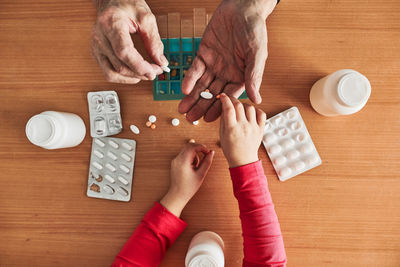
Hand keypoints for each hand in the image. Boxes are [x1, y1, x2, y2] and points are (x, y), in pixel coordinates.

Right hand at [91, 0, 167, 82]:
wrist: (111, 1)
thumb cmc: (126, 5)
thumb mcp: (146, 17)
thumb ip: (154, 40)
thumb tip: (160, 61)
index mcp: (111, 23)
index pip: (124, 51)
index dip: (139, 66)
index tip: (154, 71)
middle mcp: (99, 37)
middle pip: (120, 65)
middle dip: (141, 72)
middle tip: (156, 71)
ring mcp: (96, 47)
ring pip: (112, 73)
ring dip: (132, 78)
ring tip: (145, 74)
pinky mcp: (96, 53)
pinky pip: (108, 73)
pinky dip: (123, 77)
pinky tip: (134, 74)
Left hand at [160, 143, 214, 216]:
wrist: (177, 194)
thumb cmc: (189, 187)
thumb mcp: (201, 174)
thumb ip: (207, 162)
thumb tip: (211, 152)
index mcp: (183, 162)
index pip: (192, 146)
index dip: (202, 147)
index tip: (208, 152)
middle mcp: (177, 159)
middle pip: (188, 146)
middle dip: (198, 149)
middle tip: (205, 156)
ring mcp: (175, 160)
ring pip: (186, 150)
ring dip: (194, 154)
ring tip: (196, 167)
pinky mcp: (175, 162)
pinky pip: (184, 155)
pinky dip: (190, 158)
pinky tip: (192, 167)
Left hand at [178, 0, 275, 121]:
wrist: (242, 8)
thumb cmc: (254, 29)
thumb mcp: (256, 53)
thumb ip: (253, 76)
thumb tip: (256, 99)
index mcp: (241, 76)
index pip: (228, 97)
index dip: (218, 108)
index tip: (208, 119)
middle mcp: (226, 73)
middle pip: (212, 94)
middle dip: (201, 107)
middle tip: (190, 119)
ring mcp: (214, 64)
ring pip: (201, 85)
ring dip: (192, 97)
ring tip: (183, 109)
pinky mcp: (204, 54)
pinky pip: (195, 69)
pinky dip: (189, 79)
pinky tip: (184, 89)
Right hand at [219, 93, 265, 167]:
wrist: (243, 160)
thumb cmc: (231, 149)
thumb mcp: (222, 134)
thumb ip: (223, 119)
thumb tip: (224, 106)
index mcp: (232, 129)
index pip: (228, 108)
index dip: (225, 99)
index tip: (222, 96)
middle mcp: (243, 127)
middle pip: (239, 105)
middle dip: (233, 99)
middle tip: (230, 100)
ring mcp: (253, 128)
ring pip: (250, 107)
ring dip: (244, 105)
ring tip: (240, 109)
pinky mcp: (261, 129)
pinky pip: (261, 114)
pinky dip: (256, 110)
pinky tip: (251, 113)